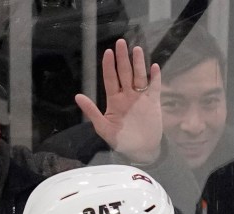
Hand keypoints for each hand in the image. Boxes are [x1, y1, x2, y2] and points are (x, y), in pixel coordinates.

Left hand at [78, 39, 162, 163]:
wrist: (140, 151)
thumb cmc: (121, 141)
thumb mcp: (103, 128)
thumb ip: (92, 112)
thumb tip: (78, 96)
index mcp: (114, 100)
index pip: (110, 79)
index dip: (109, 66)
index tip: (107, 52)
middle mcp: (127, 95)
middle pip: (124, 73)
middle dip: (123, 58)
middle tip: (121, 43)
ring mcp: (141, 98)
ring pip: (139, 77)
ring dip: (138, 64)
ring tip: (137, 50)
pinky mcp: (153, 103)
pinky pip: (154, 88)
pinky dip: (155, 78)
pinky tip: (154, 68)